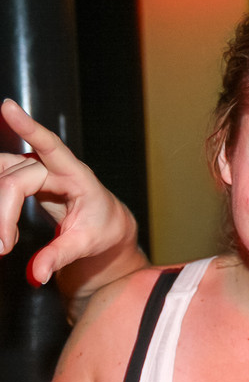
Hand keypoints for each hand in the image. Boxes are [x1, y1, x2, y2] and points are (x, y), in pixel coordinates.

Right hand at [0, 99, 139, 286]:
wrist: (105, 224)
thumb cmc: (101, 228)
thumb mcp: (86, 244)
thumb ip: (60, 256)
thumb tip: (36, 274)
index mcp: (78, 176)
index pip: (51, 147)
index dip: (29, 127)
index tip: (8, 107)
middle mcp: (53, 166)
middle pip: (14, 180)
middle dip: (3, 215)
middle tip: (2, 248)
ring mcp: (33, 168)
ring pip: (0, 178)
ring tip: (4, 242)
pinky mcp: (20, 175)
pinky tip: (1, 229)